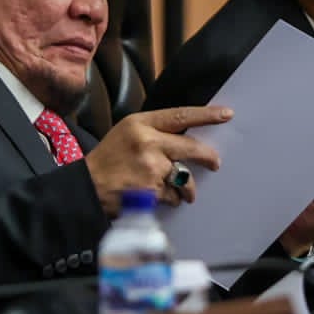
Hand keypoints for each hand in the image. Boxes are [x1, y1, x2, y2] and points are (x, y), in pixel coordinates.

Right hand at [84, 106, 231, 212]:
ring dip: (186, 186)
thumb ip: (154, 132)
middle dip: (208, 157)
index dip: (206, 115)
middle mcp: (147, 142)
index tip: (226, 114)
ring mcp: (150, 167)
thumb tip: (189, 138)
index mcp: (140, 124)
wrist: (87, 187)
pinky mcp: (151, 190)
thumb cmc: (108, 160)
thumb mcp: (126, 133)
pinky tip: (157, 197)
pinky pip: (174, 195)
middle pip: (191, 148)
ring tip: (181, 191)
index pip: (181, 116)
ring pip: (184, 176)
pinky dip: (171, 198)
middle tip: (215, 163)